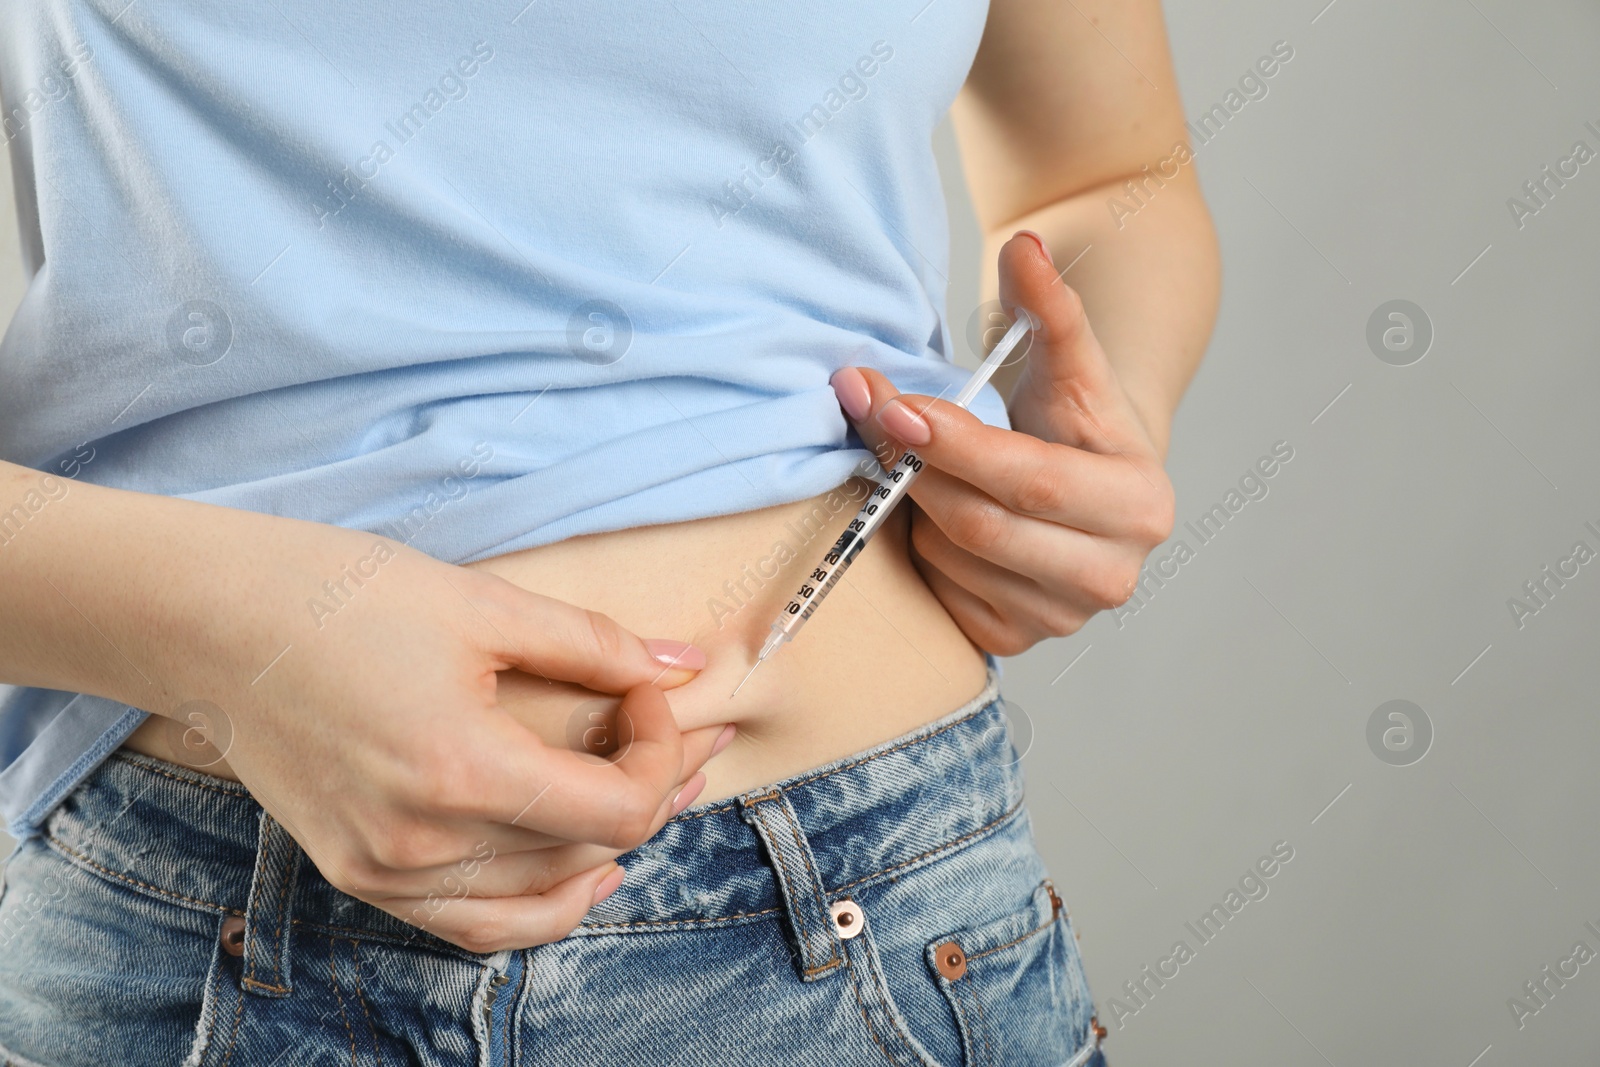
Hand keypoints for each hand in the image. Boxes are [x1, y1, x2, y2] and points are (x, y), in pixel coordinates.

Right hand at [181, 523, 729, 952]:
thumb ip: (597, 646)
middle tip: (680, 734)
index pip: (618, 809)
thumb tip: (686, 666)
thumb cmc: (340, 597)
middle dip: (654, 789)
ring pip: (541, 898)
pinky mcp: (359, 875)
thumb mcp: (484, 605)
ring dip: (607, 849)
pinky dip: (538, 904)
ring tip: (651, 793)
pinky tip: (578, 871)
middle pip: (590, 853)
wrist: (210, 623)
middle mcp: (423, 844)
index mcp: (461, 772)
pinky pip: (474, 924)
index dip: (660, 751)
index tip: (648, 691)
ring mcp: (385, 872)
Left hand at [829, 232, 1174, 655]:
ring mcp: (1063, 618)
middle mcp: (1112, 575)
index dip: (956, 442)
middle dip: (917, 470)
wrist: (1084, 484)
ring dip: (916, 509)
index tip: (893, 404)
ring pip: (952, 560)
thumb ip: (1048, 306)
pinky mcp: (1015, 640)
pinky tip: (933, 516)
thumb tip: (1024, 246)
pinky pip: (941, 597)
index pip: (1031, 479)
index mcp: (1140, 505)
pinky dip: (922, 552)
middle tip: (873, 418)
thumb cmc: (1074, 420)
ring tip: (921, 465)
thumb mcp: (1067, 363)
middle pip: (982, 526)